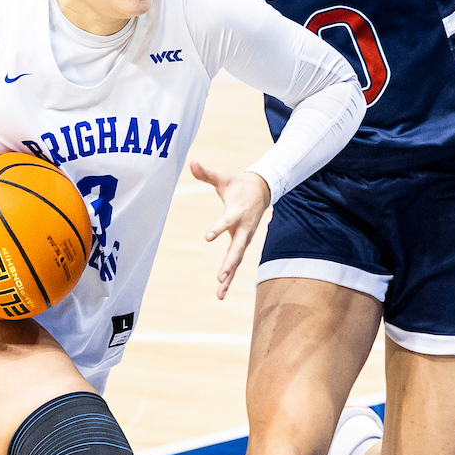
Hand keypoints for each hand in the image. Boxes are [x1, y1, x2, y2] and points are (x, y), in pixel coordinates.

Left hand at [190, 160, 270, 300]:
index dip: (218, 228)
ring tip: (219, 294)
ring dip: (229, 277)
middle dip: (229, 263)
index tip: (208, 236)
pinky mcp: (242, 245)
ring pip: (237, 261)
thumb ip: (207, 173)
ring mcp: (244, 239)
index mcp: (237, 212)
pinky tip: (220, 292)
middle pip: (236, 249)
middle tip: (220, 276)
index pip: (226, 221)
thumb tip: (192, 161)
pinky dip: (229, 278)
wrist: (262, 192)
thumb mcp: (223, 178)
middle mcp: (243, 229)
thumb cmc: (238, 185)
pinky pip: (235, 263)